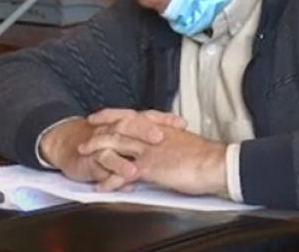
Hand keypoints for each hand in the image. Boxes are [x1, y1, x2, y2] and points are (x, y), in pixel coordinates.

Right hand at [39, 110, 185, 188]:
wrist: (67, 144)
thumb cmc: (101, 141)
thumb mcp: (125, 136)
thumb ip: (146, 138)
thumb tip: (174, 140)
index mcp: (125, 123)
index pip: (146, 116)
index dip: (163, 119)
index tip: (181, 124)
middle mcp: (113, 129)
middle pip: (130, 125)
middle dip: (145, 131)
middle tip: (161, 138)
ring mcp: (101, 143)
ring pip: (113, 147)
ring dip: (124, 159)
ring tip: (136, 169)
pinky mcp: (89, 158)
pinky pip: (100, 166)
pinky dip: (110, 174)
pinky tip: (120, 182)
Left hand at [81, 115, 226, 196]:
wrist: (216, 163)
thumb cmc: (206, 155)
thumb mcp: (184, 141)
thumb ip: (170, 140)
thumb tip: (167, 143)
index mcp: (160, 127)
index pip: (131, 115)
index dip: (113, 114)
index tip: (101, 115)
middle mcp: (151, 135)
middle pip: (117, 127)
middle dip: (98, 129)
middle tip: (84, 131)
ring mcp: (148, 150)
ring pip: (115, 145)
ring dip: (96, 150)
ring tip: (82, 155)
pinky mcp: (149, 167)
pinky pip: (123, 173)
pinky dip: (109, 180)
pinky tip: (101, 186)